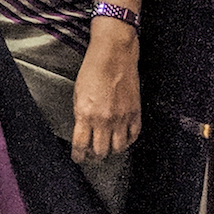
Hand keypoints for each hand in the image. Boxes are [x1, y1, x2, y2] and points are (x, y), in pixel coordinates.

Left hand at [72, 21, 141, 162]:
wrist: (114, 55)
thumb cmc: (92, 70)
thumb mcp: (78, 93)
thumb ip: (81, 115)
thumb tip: (83, 132)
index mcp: (85, 113)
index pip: (80, 145)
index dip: (78, 156)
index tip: (78, 158)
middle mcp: (104, 119)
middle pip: (100, 151)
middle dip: (94, 156)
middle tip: (92, 154)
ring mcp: (122, 118)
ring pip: (118, 148)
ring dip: (111, 150)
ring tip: (107, 147)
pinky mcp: (135, 113)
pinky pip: (133, 137)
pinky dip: (127, 141)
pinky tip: (122, 139)